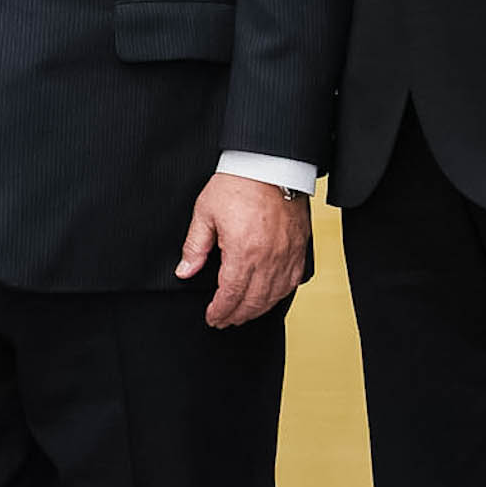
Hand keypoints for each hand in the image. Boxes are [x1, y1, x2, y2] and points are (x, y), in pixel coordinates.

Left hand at [177, 172, 310, 328]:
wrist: (270, 165)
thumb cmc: (236, 185)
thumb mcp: (205, 213)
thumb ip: (195, 247)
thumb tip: (185, 271)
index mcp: (243, 251)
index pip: (231, 294)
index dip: (220, 310)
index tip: (212, 318)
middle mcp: (269, 258)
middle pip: (253, 300)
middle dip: (237, 315)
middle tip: (224, 321)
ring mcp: (288, 254)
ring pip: (274, 295)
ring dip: (257, 309)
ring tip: (242, 314)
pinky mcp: (300, 248)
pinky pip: (292, 281)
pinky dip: (279, 294)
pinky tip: (268, 297)